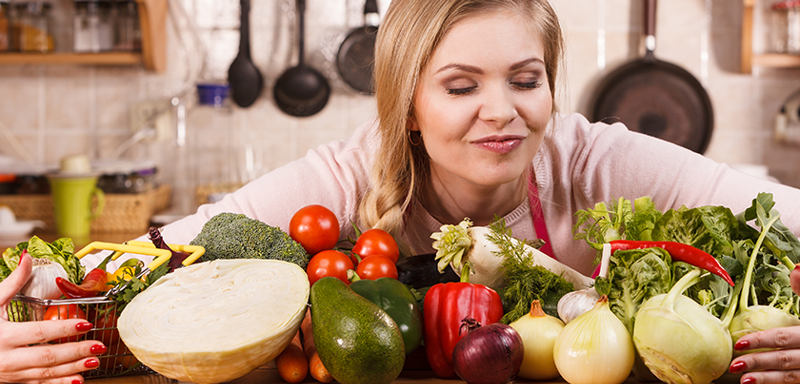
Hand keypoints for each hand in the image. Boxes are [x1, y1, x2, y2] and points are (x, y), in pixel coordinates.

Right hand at [0, 252, 105, 383]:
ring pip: (46, 373)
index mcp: (3, 335)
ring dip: (72, 368)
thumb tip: (28, 258)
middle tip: (98, 345)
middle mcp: (7, 357)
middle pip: (47, 355)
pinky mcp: (14, 381)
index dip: (63, 328)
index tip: (85, 324)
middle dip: (75, 351)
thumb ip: (12, 282)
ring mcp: (11, 373)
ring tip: (94, 360)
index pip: (39, 332)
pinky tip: (77, 380)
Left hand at [728, 265, 799, 383]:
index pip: (784, 337)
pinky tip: (759, 383)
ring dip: (767, 379)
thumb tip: (795, 269)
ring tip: (744, 380)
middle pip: (786, 359)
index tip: (739, 343)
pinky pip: (796, 382)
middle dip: (759, 362)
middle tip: (734, 364)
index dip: (761, 341)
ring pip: (792, 376)